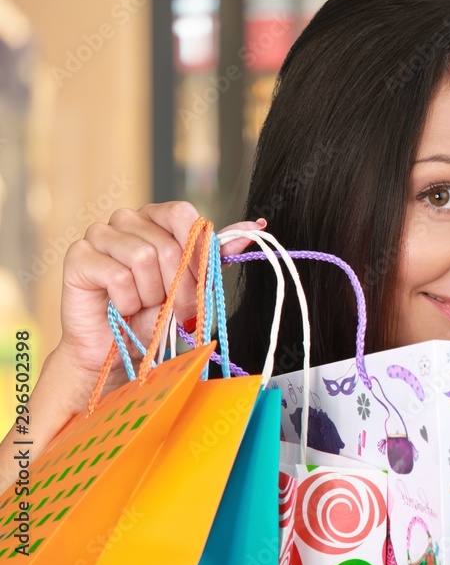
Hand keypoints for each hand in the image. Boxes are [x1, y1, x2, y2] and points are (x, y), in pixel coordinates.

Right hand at [54, 202, 262, 417]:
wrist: (120, 349)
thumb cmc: (156, 313)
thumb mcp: (194, 283)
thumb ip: (217, 255)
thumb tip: (255, 229)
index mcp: (156, 218)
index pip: (184, 215)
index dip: (197, 251)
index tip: (200, 280)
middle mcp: (127, 219)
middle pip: (167, 243)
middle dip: (179, 285)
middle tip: (176, 307)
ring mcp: (99, 234)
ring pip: (143, 258)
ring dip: (152, 294)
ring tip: (144, 305)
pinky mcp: (78, 256)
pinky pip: (117, 275)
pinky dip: (128, 300)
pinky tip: (122, 307)